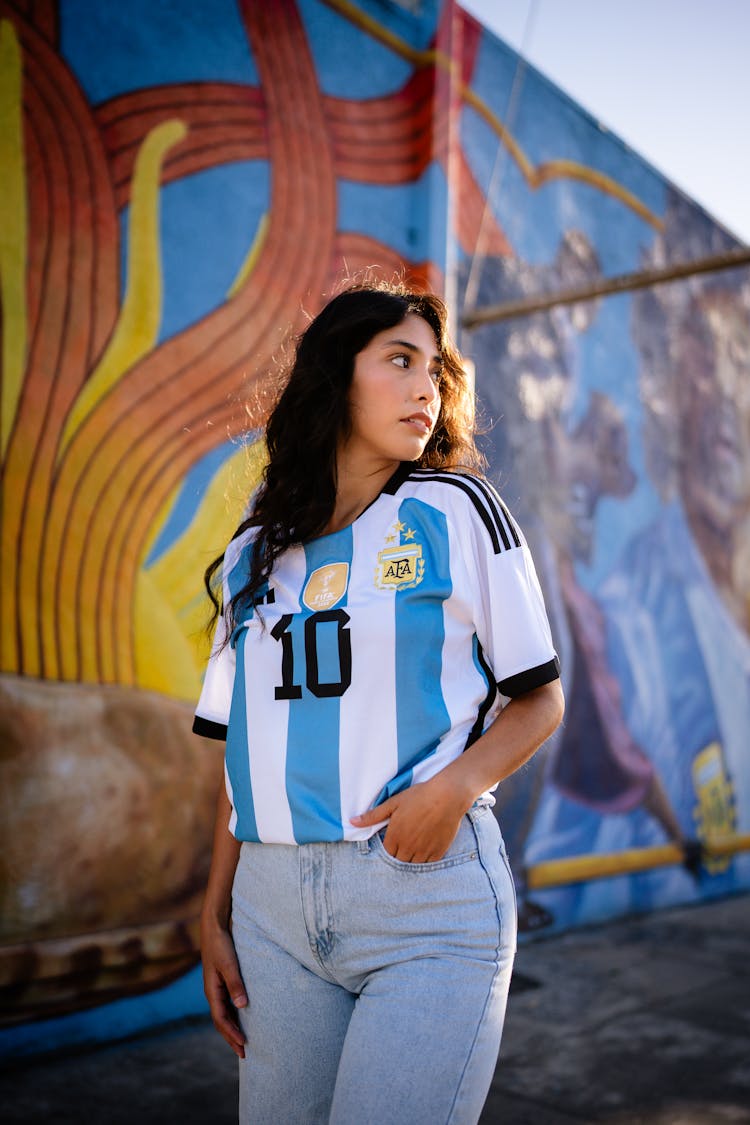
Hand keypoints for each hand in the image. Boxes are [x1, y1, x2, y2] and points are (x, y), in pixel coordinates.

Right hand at [200, 919, 247, 1057]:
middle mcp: (213, 992)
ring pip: (224, 1014)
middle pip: (221, 1021)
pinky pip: (227, 1004)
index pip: (221, 1020)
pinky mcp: (222, 981)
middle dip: (231, 1037)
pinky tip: (242, 1018)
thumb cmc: (221, 945)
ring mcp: (216, 987)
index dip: (232, 1034)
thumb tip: (242, 1006)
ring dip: (232, 1028)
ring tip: (243, 1042)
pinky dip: (234, 1016)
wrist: (214, 927)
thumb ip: (235, 984)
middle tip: (244, 1054)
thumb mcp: (229, 964)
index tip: (243, 1046)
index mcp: (212, 991)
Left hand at [351, 775, 470, 862]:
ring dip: (412, 858)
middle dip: (400, 854)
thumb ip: (373, 816)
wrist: (447, 795)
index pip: (387, 853)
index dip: (390, 847)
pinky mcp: (438, 852)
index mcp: (395, 836)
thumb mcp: (393, 803)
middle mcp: (408, 847)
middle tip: (406, 842)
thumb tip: (352, 822)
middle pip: (399, 861)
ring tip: (416, 845)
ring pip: (413, 864)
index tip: (395, 840)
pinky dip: (426, 859)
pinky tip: (427, 847)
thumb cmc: (419, 796)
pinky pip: (429, 864)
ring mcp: (424, 851)